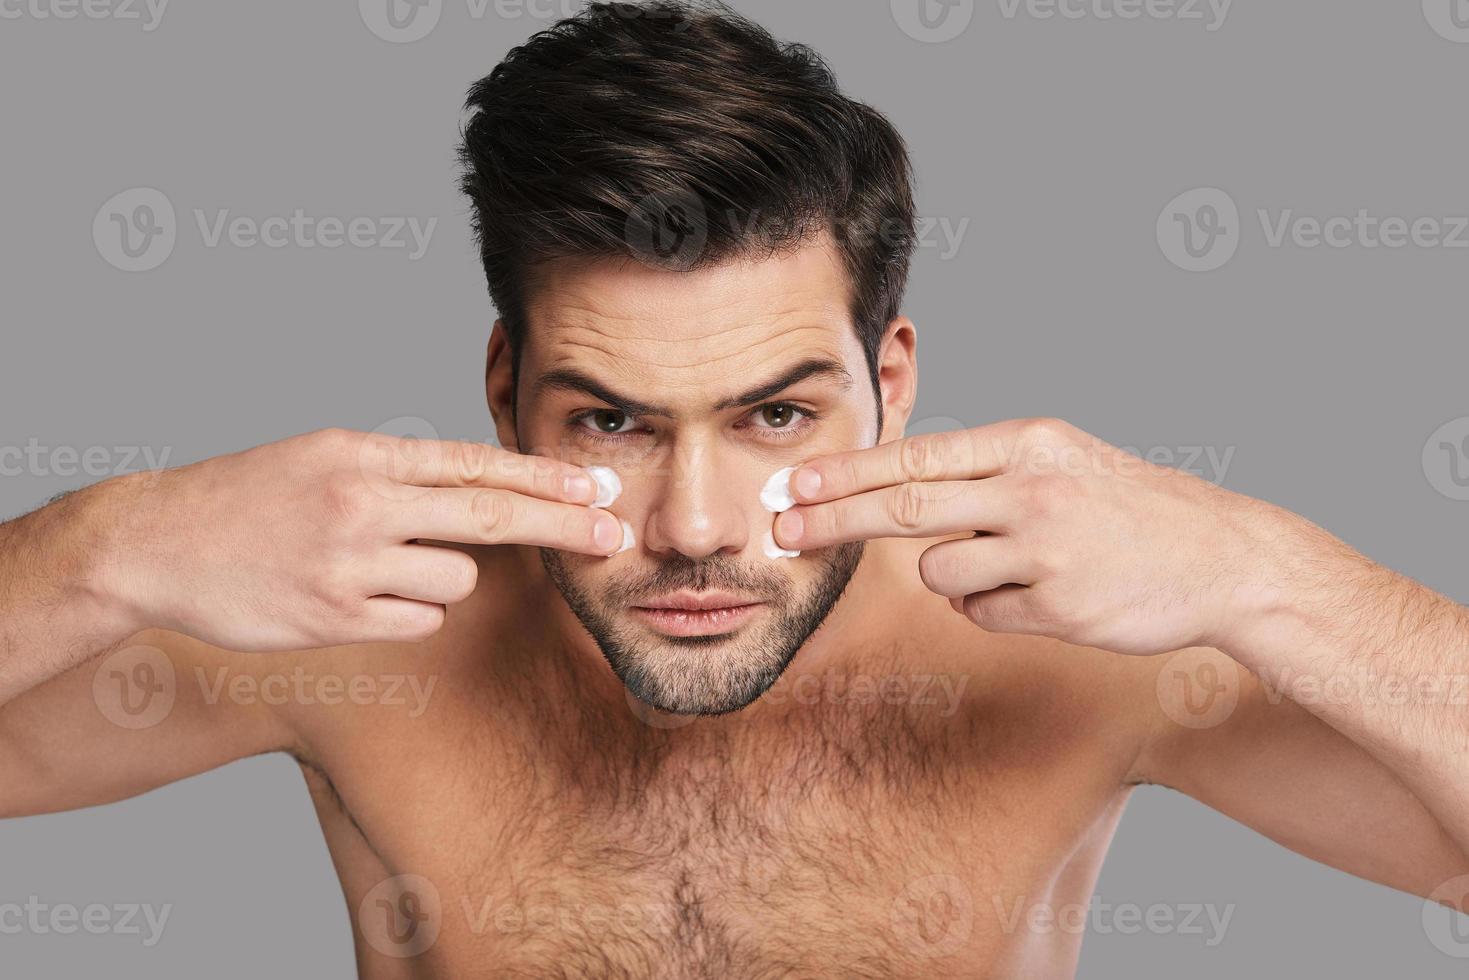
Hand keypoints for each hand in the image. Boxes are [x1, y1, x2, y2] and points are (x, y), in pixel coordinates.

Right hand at [92, 428, 621, 650]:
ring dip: (442, 576)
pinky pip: (417, 621)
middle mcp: (363, 505)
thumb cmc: (249, 497)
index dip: (547, 477)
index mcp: (364, 455)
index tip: (600, 487)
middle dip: (563, 525)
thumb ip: (401, 471)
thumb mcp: (325, 456)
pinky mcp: (335, 618)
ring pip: (455, 579)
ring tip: (380, 564)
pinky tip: (358, 596)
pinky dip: (407, 612)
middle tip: (614, 534)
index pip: (477, 464)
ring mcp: (350, 565)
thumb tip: (485, 488)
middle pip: (492, 517)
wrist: (156, 543)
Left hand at [773, 418, 1301, 656]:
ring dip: (954, 578)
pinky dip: (994, 609)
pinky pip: (981, 615)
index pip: (914, 459)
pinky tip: (1045, 594)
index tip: (791, 486)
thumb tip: (896, 489)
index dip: (845, 475)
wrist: (1221, 558)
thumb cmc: (1129, 507)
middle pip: (904, 510)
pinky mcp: (1056, 606)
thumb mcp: (1061, 460)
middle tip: (780, 534)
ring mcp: (1043, 550)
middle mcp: (1029, 490)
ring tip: (1015, 566)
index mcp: (1026, 443)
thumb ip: (984, 471)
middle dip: (833, 522)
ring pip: (941, 574)